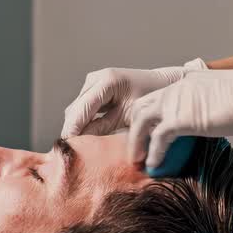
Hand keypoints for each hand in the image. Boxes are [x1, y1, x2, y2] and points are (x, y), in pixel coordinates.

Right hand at [61, 58, 208, 137]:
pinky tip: (86, 137)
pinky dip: (83, 122)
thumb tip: (85, 146)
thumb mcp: (131, 118)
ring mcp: (93, 82)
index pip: (80, 110)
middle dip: (72, 131)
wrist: (164, 85)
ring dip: (76, 127)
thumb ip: (106, 129)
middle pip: (74, 110)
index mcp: (107, 82)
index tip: (68, 150)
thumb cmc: (153, 101)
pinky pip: (82, 108)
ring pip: (75, 110)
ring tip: (80, 148)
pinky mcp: (94, 89)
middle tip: (73, 153)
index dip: (72, 131)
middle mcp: (95, 79)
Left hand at [126, 64, 232, 168]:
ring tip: (136, 160)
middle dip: (134, 127)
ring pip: (141, 121)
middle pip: (142, 106)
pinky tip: (153, 166)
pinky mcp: (181, 118)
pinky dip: (153, 153)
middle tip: (135, 147)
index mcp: (187, 82)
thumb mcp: (226, 97)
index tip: (145, 132)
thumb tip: (214, 122)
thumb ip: (212, 106)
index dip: (148, 115)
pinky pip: (158, 138)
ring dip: (136, 142)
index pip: (157, 96)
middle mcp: (177, 88)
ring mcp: (176, 102)